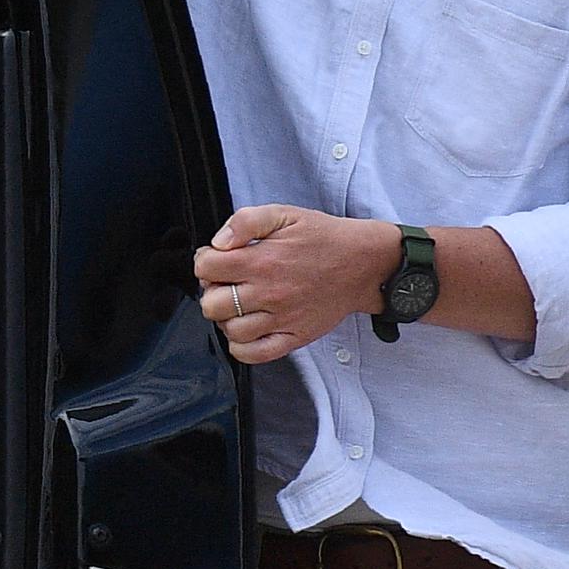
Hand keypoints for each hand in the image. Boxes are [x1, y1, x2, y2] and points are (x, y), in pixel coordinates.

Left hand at [191, 205, 401, 364]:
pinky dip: (242, 347)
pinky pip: (255, 354)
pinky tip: (246, 329)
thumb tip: (219, 242)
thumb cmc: (324, 238)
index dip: (205, 261)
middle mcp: (268, 293)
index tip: (216, 259)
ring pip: (230, 331)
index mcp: (261, 261)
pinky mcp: (295, 337)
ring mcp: (281, 319)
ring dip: (226, 318)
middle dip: (212, 291)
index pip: (205, 268)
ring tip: (237, 304)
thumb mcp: (284, 214)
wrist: (363, 263)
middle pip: (211, 304)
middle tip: (226, 283)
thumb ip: (245, 221)